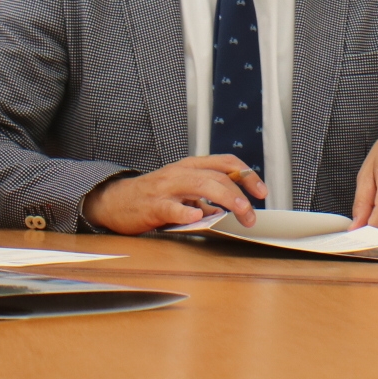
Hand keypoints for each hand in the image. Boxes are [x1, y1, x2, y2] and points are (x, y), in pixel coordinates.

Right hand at [81, 156, 266, 233]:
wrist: (115, 201)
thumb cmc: (151, 197)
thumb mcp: (182, 191)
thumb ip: (204, 198)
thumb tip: (226, 210)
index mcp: (190, 167)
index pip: (225, 162)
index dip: (247, 174)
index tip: (262, 191)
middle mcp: (181, 173)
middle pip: (217, 176)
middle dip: (240, 193)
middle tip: (251, 214)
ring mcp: (166, 188)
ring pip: (200, 185)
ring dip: (224, 198)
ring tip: (240, 211)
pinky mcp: (153, 206)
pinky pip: (171, 207)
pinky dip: (186, 210)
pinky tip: (197, 216)